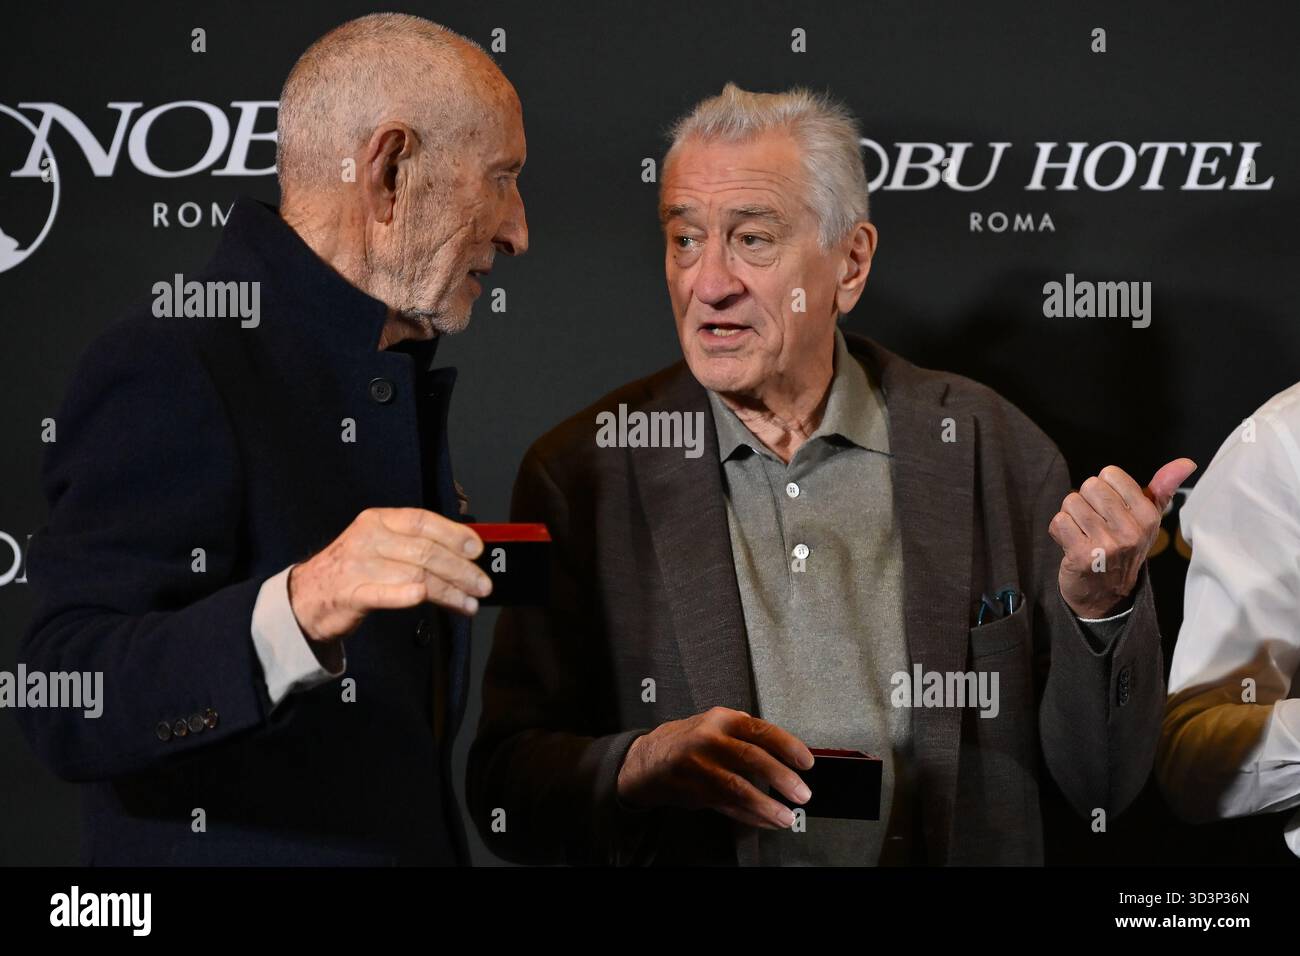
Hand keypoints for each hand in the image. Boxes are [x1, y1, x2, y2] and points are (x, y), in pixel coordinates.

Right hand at [288, 508, 491, 650]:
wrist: (308, 596)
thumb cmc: (356, 570)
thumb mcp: (383, 545)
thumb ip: (417, 545)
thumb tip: (465, 553)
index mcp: (380, 520)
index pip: (424, 521)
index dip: (454, 534)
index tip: (477, 550)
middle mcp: (369, 538)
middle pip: (425, 551)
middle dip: (460, 570)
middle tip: (482, 586)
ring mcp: (358, 566)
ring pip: (414, 574)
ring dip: (448, 592)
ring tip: (469, 604)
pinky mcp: (350, 594)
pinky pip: (383, 593)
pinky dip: (405, 594)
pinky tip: (423, 597)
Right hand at [616, 706, 813, 828]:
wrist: (648, 760)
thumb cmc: (690, 741)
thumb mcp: (716, 724)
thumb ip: (747, 733)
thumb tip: (786, 750)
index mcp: (722, 719)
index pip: (761, 730)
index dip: (787, 746)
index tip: (806, 762)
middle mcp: (710, 740)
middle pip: (751, 758)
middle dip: (781, 778)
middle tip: (802, 793)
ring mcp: (700, 767)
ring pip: (738, 787)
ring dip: (766, 805)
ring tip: (787, 816)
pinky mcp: (695, 792)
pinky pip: (728, 806)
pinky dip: (750, 816)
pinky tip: (767, 822)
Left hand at [1050, 458, 1196, 617]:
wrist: (1106, 593)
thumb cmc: (1125, 546)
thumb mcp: (1148, 519)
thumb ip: (1162, 488)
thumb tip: (1186, 462)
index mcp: (1148, 516)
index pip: (1110, 474)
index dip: (1104, 488)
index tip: (1110, 509)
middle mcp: (1130, 530)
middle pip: (1089, 486)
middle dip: (1085, 501)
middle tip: (1094, 522)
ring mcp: (1107, 544)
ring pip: (1071, 502)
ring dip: (1071, 516)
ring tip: (1083, 533)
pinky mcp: (1082, 556)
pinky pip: (1059, 522)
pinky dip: (1059, 530)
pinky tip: (1072, 543)